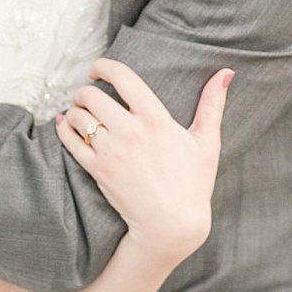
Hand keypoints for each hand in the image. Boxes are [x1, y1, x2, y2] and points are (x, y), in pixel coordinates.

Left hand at [57, 59, 231, 265]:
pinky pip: (70, 142)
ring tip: (80, 113)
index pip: (122, 77)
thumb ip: (213, 104)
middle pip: (92, 95)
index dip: (104, 66)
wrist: (172, 224)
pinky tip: (67, 126)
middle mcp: (131, 131)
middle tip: (87, 94)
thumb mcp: (207, 141)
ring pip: (78, 117)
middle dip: (85, 90)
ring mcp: (112, 151)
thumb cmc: (193, 183)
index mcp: (156, 118)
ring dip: (75, 110)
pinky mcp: (98, 170)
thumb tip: (227, 73)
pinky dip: (65, 130)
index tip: (98, 69)